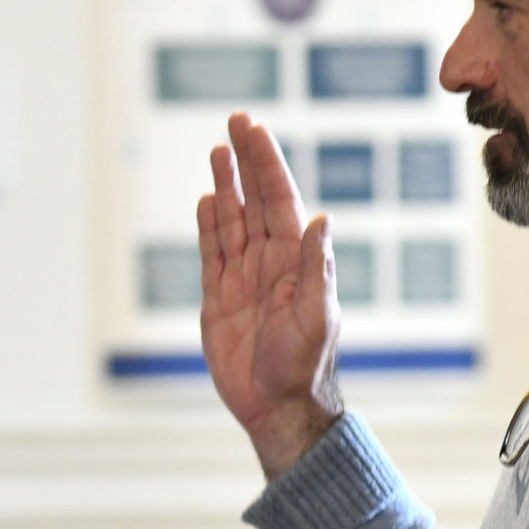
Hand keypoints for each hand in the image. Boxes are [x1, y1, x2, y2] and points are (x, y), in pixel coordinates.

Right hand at [198, 112, 343, 476]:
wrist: (277, 406)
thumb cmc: (304, 365)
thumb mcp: (317, 316)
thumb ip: (317, 268)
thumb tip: (321, 219)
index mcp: (294, 260)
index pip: (279, 199)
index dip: (266, 163)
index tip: (254, 130)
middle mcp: (269, 262)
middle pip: (255, 200)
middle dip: (247, 161)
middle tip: (237, 121)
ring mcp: (242, 278)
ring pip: (231, 220)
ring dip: (226, 186)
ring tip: (218, 151)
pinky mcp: (218, 299)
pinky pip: (211, 254)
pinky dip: (207, 226)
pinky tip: (206, 200)